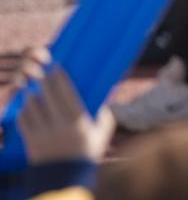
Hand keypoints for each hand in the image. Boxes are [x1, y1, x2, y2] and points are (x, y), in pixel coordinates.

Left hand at [9, 50, 114, 164]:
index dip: (59, 77)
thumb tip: (105, 100)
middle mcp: (59, 124)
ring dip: (32, 95)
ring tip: (33, 89)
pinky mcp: (31, 141)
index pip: (66, 92)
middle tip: (42, 72)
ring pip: (32, 105)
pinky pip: (23, 120)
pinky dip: (24, 111)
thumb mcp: (102, 135)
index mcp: (78, 121)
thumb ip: (106, 116)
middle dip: (44, 80)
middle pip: (48, 94)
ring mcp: (43, 133)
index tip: (56, 67)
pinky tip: (28, 106)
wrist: (66, 180)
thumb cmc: (87, 154)